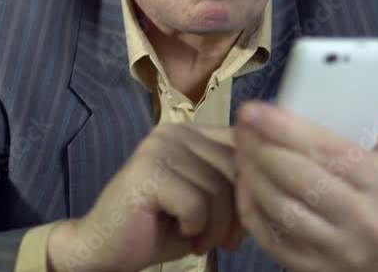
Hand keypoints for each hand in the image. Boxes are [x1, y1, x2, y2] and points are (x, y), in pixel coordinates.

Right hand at [47, 124, 244, 271]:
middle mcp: (173, 131)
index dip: (250, 189)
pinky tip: (182, 234)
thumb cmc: (159, 227)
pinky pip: (197, 203)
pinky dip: (196, 229)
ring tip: (197, 238)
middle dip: (237, 214)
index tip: (239, 223)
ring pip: (218, 190)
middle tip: (219, 239)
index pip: (244, 146)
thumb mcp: (207, 200)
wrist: (105, 247)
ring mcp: (157, 148)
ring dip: (216, 227)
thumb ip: (231, 181)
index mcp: (189, 132)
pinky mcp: (147, 172)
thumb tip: (272, 180)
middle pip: (235, 169)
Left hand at [231, 38, 377, 271]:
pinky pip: (272, 238)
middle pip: (297, 178)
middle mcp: (364, 219)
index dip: (283, 128)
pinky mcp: (314, 269)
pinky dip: (251, 210)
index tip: (253, 108)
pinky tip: (244, 185)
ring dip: (251, 175)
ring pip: (280, 208)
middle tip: (241, 124)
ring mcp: (338, 248)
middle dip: (260, 147)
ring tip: (240, 148)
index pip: (326, 150)